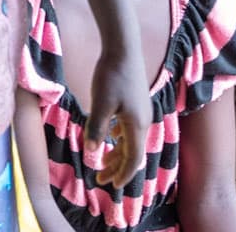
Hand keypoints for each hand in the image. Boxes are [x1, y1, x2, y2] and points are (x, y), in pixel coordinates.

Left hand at [84, 42, 152, 189]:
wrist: (123, 49)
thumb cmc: (111, 75)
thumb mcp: (101, 103)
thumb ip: (97, 128)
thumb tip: (92, 151)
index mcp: (137, 125)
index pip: (133, 158)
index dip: (123, 174)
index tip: (112, 185)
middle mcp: (143, 122)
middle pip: (133, 153)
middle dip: (117, 168)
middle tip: (100, 179)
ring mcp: (141, 112)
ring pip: (131, 142)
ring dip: (118, 155)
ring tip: (103, 164)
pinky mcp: (136, 104)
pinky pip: (130, 130)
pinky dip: (121, 140)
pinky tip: (111, 139)